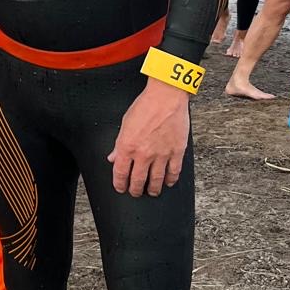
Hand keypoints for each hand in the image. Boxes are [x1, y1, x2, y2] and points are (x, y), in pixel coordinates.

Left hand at [107, 80, 189, 196]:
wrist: (166, 96)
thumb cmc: (145, 105)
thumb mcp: (125, 123)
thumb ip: (118, 143)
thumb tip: (112, 157)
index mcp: (127, 146)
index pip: (120, 173)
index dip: (119, 184)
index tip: (121, 188)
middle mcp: (143, 154)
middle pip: (138, 181)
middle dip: (135, 190)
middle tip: (136, 192)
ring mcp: (161, 154)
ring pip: (156, 180)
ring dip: (153, 189)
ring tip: (152, 192)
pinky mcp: (176, 151)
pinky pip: (173, 172)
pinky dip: (170, 180)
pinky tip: (168, 182)